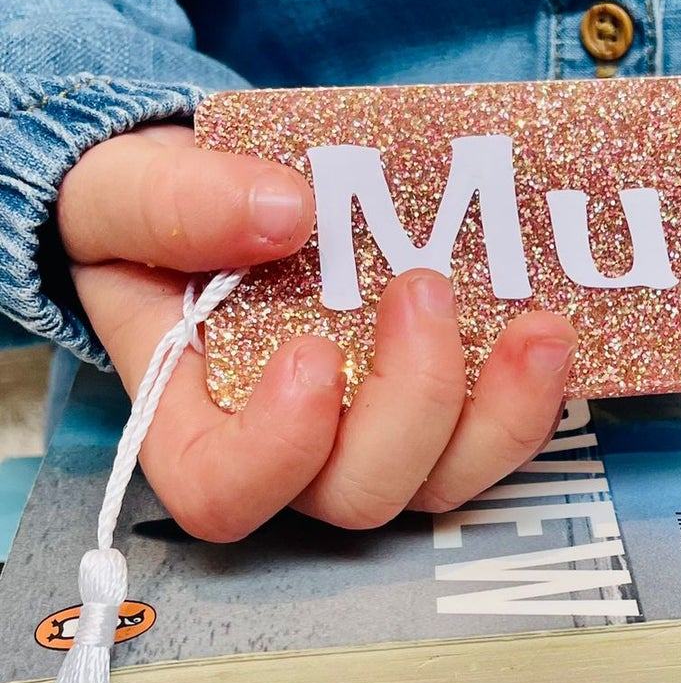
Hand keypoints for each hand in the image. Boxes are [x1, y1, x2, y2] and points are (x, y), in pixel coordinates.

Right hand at [58, 125, 576, 541]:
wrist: (224, 198)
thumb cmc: (154, 216)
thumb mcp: (124, 190)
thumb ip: (174, 204)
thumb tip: (283, 212)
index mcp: (196, 424)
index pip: (226, 492)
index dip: (278, 453)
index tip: (311, 355)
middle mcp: (295, 453)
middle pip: (362, 492)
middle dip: (413, 406)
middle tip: (425, 289)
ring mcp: (375, 435)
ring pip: (447, 480)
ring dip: (504, 417)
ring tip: (540, 327)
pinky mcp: (442, 408)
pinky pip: (498, 436)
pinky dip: (536, 396)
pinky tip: (553, 329)